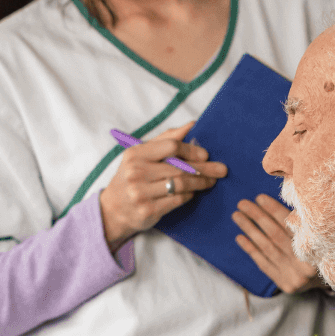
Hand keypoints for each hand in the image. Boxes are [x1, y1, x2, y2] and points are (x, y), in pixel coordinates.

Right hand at [99, 121, 226, 249]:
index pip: (171, 146)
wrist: (113, 209)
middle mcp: (136, 172)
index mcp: (136, 154)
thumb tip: (193, 125)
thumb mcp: (142, 154)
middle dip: (204, 169)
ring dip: (200, 183)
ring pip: (181, 184)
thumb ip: (166, 139)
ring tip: (211, 181)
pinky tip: (193, 192)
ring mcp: (141, 193)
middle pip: (180, 167)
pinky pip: (177, 200)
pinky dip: (189, 195)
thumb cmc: (132, 177)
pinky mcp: (148, 211)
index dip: (191, 150)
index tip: (206, 154)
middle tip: (221, 170)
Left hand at [232, 195, 324, 293]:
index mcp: (317, 246)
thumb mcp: (318, 235)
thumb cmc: (321, 250)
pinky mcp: (286, 284)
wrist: (330, 279)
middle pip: (276, 235)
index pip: (290, 224)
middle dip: (258, 217)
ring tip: (237, 216)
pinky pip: (264, 264)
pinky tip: (240, 238)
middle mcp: (306, 263)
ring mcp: (295, 276)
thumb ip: (301, 222)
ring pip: (268, 248)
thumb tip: (279, 202)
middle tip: (242, 203)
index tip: (259, 197)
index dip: (274, 210)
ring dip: (250, 230)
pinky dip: (251, 250)